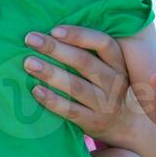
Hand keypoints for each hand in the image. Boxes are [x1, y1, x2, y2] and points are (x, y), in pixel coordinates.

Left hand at [22, 25, 131, 141]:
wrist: (126, 126)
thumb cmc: (107, 88)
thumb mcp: (108, 68)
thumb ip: (89, 52)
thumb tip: (50, 34)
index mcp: (117, 63)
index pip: (103, 43)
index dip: (79, 35)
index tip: (54, 30)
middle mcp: (114, 82)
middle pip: (84, 62)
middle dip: (55, 49)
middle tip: (30, 39)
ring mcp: (105, 104)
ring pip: (76, 86)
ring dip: (50, 73)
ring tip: (29, 63)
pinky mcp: (94, 122)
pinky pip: (71, 110)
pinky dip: (52, 100)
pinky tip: (35, 90)